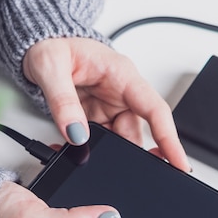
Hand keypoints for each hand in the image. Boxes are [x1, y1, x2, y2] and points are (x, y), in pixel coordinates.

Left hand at [23, 37, 190, 171]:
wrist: (37, 45)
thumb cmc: (50, 45)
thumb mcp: (51, 68)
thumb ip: (63, 101)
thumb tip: (76, 133)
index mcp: (123, 75)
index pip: (155, 110)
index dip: (170, 139)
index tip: (179, 163)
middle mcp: (122, 93)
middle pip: (137, 134)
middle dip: (128, 156)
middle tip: (116, 173)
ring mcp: (110, 107)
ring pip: (118, 142)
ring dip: (102, 153)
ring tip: (83, 154)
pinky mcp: (97, 117)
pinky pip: (101, 141)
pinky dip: (89, 150)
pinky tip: (75, 151)